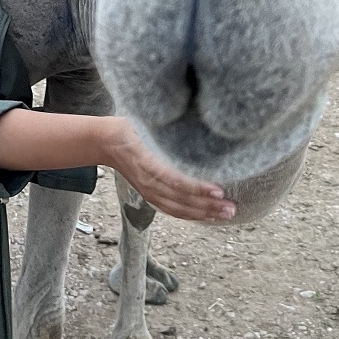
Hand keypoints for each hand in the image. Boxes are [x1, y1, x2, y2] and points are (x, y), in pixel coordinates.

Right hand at [102, 117, 234, 222]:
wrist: (106, 141)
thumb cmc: (130, 127)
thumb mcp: (146, 122)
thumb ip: (167, 128)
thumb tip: (200, 122)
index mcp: (147, 161)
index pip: (175, 179)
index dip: (197, 187)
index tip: (219, 189)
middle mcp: (148, 181)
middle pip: (180, 199)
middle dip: (208, 205)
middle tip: (232, 206)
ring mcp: (148, 191)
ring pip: (178, 208)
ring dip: (204, 213)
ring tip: (227, 213)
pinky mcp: (149, 195)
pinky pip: (172, 210)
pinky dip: (191, 215)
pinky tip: (208, 216)